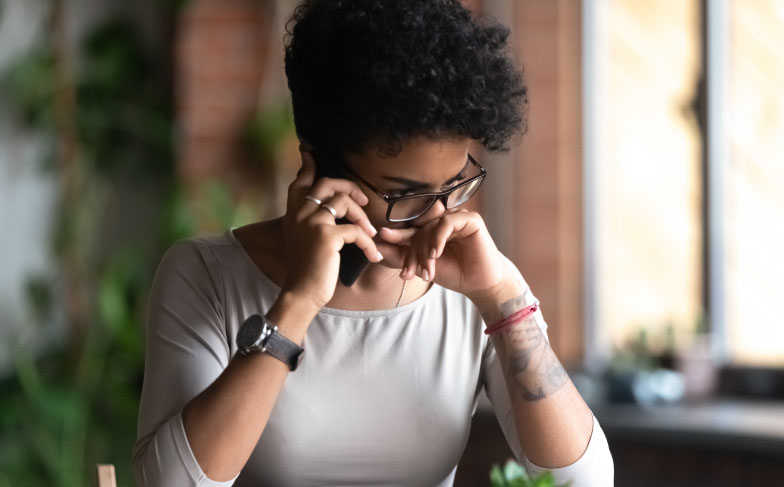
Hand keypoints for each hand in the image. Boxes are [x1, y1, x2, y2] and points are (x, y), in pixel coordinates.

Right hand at [280, 150, 382, 310]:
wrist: (302, 293)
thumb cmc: (308, 269)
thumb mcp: (304, 240)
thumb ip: (312, 221)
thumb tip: (329, 209)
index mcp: (294, 214)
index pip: (300, 182)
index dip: (309, 165)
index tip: (311, 150)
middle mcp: (300, 214)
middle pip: (327, 183)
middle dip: (350, 187)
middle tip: (364, 201)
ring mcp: (313, 222)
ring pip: (343, 201)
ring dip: (362, 217)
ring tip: (370, 233)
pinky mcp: (327, 236)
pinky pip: (356, 230)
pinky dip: (368, 243)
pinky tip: (373, 256)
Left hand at [375, 209, 514, 302]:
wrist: (479, 285)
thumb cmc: (453, 274)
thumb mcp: (422, 266)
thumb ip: (401, 256)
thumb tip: (377, 247)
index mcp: (431, 229)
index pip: (410, 230)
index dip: (396, 238)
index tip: (380, 241)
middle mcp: (443, 221)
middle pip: (418, 229)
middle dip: (411, 252)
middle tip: (408, 273)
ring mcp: (457, 217)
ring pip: (430, 227)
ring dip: (425, 250)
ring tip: (426, 269)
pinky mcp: (470, 219)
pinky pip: (447, 222)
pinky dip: (438, 238)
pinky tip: (436, 253)